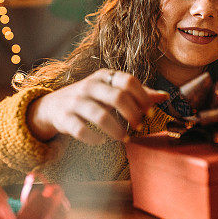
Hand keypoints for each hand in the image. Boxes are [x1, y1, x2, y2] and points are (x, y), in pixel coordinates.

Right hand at [27, 69, 168, 144]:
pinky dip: (95, 138)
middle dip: (132, 114)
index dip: (142, 97)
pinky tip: (101, 141)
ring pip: (100, 115)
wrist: (53, 106)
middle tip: (139, 127)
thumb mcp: (111, 91)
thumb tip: (165, 96)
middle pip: (117, 97)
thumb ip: (137, 94)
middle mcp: (89, 86)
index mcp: (104, 77)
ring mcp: (75, 102)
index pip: (128, 81)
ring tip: (124, 138)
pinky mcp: (64, 118)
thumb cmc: (90, 99)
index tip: (148, 112)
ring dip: (116, 130)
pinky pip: (82, 130)